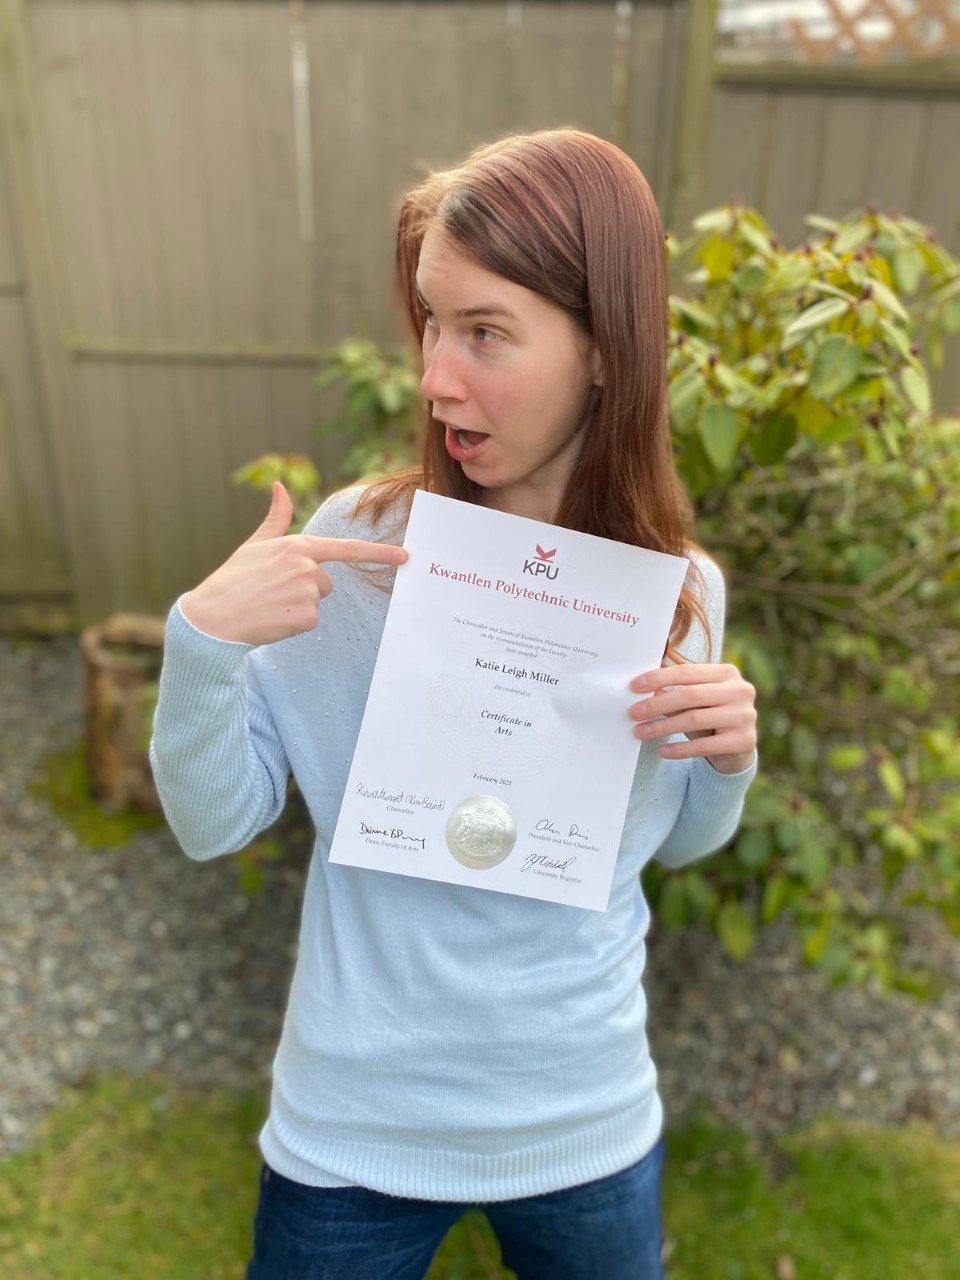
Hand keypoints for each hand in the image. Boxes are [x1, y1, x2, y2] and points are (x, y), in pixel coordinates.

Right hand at [181, 482, 407, 644]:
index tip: (405, 556)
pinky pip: (310, 622)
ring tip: (270, 604)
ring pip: (317, 602)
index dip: (379, 553)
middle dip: (305, 589)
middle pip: (326, 582)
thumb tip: (280, 486)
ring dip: (298, 606)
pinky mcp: (306, 617)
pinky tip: (272, 619)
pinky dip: (293, 624)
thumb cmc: (233, 579)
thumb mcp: (254, 544)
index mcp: (298, 545)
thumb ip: (276, 518)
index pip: (347, 549)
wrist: (213, 617)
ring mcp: (308, 592)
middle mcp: (307, 566)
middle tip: (273, 591)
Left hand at [628, 662, 756, 774]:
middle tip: (634, 713)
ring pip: (695, 719)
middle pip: (690, 694)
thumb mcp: (695, 702)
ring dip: (663, 726)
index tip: (634, 687)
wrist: (737, 747)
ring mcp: (745, 716)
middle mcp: (741, 690)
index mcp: (728, 672)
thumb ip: (677, 693)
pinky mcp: (744, 741)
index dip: (659, 678)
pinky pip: (705, 746)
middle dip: (657, 704)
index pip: (688, 672)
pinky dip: (680, 749)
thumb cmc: (710, 716)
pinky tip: (663, 751)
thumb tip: (651, 692)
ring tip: (641, 732)